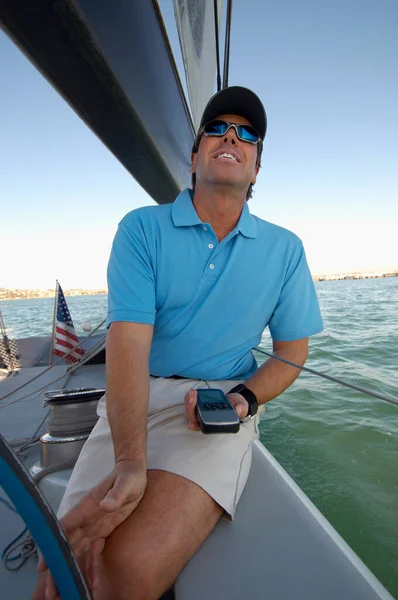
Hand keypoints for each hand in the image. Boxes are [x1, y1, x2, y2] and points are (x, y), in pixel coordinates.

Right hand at [38, 461, 146, 597]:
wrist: (132, 473)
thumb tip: (105, 505)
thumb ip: (116, 494)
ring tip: (66, 592)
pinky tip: (91, 583)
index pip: (66, 526)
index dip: (55, 543)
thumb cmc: (128, 475)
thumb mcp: (126, 483)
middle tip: (51, 590)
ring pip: (78, 551)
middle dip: (59, 566)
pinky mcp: (103, 531)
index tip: (44, 563)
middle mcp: (86, 519)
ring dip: (72, 570)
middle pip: (67, 544)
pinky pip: (94, 551)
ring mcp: (93, 526)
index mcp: (87, 506)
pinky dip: (91, 567)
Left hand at [184, 389, 248, 430]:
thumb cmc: (238, 406)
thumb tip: (238, 410)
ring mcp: (202, 411)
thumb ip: (241, 409)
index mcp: (214, 423)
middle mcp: (206, 419)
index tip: (191, 424)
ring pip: (190, 410)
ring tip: (192, 392)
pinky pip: (191, 403)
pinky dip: (189, 397)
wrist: (236, 400)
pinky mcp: (201, 404)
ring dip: (188, 401)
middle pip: (193, 417)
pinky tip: (192, 391)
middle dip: (190, 407)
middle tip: (193, 396)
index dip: (196, 426)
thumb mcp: (242, 407)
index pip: (203, 426)